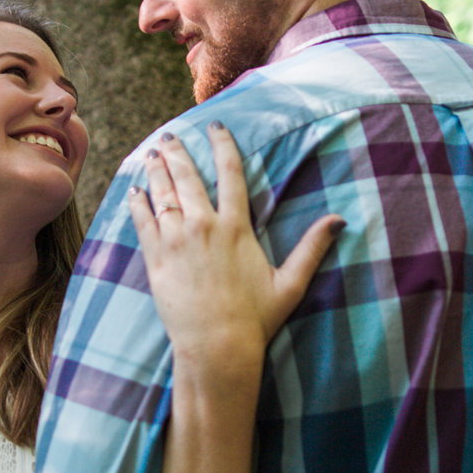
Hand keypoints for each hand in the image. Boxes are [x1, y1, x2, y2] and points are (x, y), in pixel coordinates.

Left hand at [129, 123, 343, 368]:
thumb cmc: (256, 319)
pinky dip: (137, 204)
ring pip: (162, 194)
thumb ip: (312, 248)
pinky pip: (143, 222)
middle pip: (188, 178)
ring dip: (156, 171)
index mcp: (236, 227)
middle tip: (169, 136)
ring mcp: (176, 242)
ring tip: (150, 155)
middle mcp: (204, 227)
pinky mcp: (156, 260)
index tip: (215, 126)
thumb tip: (339, 221)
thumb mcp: (290, 283)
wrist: (217, 346)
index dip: (222, 145)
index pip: (230, 173)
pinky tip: (133, 191)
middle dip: (178, 152)